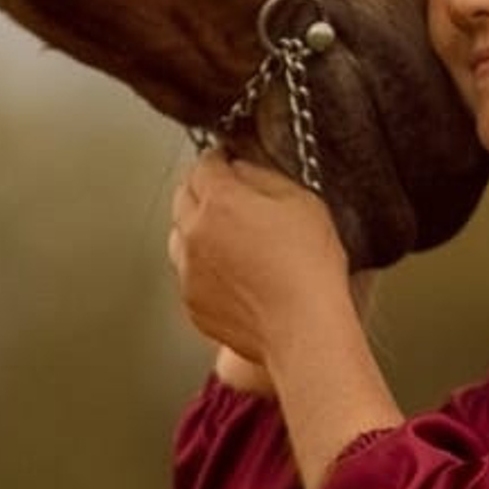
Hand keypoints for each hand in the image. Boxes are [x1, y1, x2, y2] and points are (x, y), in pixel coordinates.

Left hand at [167, 151, 351, 372]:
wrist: (303, 329)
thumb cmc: (308, 271)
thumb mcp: (301, 202)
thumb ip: (263, 176)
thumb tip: (241, 169)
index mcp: (219, 202)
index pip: (204, 166)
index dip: (218, 159)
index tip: (226, 160)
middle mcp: (194, 234)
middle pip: (183, 197)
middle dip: (203, 190)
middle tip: (228, 195)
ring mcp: (188, 270)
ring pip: (180, 237)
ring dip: (197, 230)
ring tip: (231, 238)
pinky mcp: (191, 301)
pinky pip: (188, 274)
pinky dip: (203, 267)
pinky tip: (233, 273)